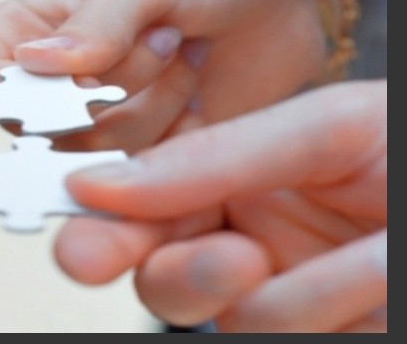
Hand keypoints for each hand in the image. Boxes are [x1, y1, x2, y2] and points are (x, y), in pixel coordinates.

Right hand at [0, 0, 323, 152]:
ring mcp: (88, 141)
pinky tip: (199, 99)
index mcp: (16, 38)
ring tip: (185, 53)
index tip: (43, 94)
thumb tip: (37, 62)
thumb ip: (95, 22)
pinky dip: (177, 146)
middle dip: (108, 94)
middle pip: (33, 134)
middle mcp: (40, 97)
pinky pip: (139, 190)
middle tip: (166, 37)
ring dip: (154, 110)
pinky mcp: (136, 174)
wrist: (277, 11)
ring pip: (92, 164)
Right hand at [55, 81, 385, 331]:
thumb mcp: (321, 129)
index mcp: (219, 171)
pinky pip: (269, 331)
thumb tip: (102, 186)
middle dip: (160, 267)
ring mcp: (269, 290)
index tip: (78, 218)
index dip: (100, 210)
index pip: (137, 195)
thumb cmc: (399, 143)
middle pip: (156, 268)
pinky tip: (369, 280)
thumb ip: (211, 160)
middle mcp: (231, 232)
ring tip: (343, 259)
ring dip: (277, 295)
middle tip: (182, 259)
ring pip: (217, 314)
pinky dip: (319, 309)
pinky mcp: (305, 327)